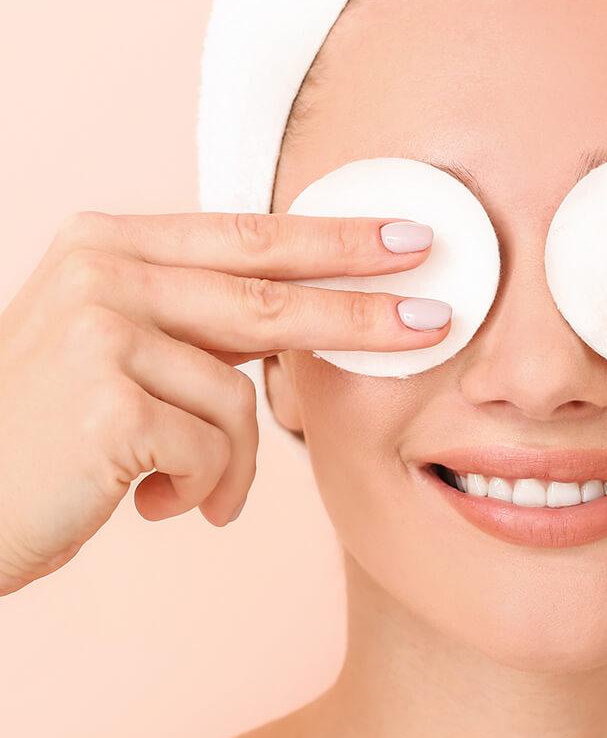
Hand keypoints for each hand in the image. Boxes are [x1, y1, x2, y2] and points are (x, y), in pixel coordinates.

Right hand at [0, 210, 448, 594]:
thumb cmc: (41, 436)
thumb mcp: (107, 346)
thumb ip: (190, 317)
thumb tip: (305, 309)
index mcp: (107, 244)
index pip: (247, 233)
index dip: (335, 238)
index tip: (408, 235)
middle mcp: (102, 271)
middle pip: (269, 294)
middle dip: (361, 311)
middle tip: (435, 319)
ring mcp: (100, 331)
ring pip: (239, 396)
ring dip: (228, 465)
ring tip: (188, 493)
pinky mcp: (105, 401)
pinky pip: (212, 450)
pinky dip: (200, 490)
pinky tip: (150, 505)